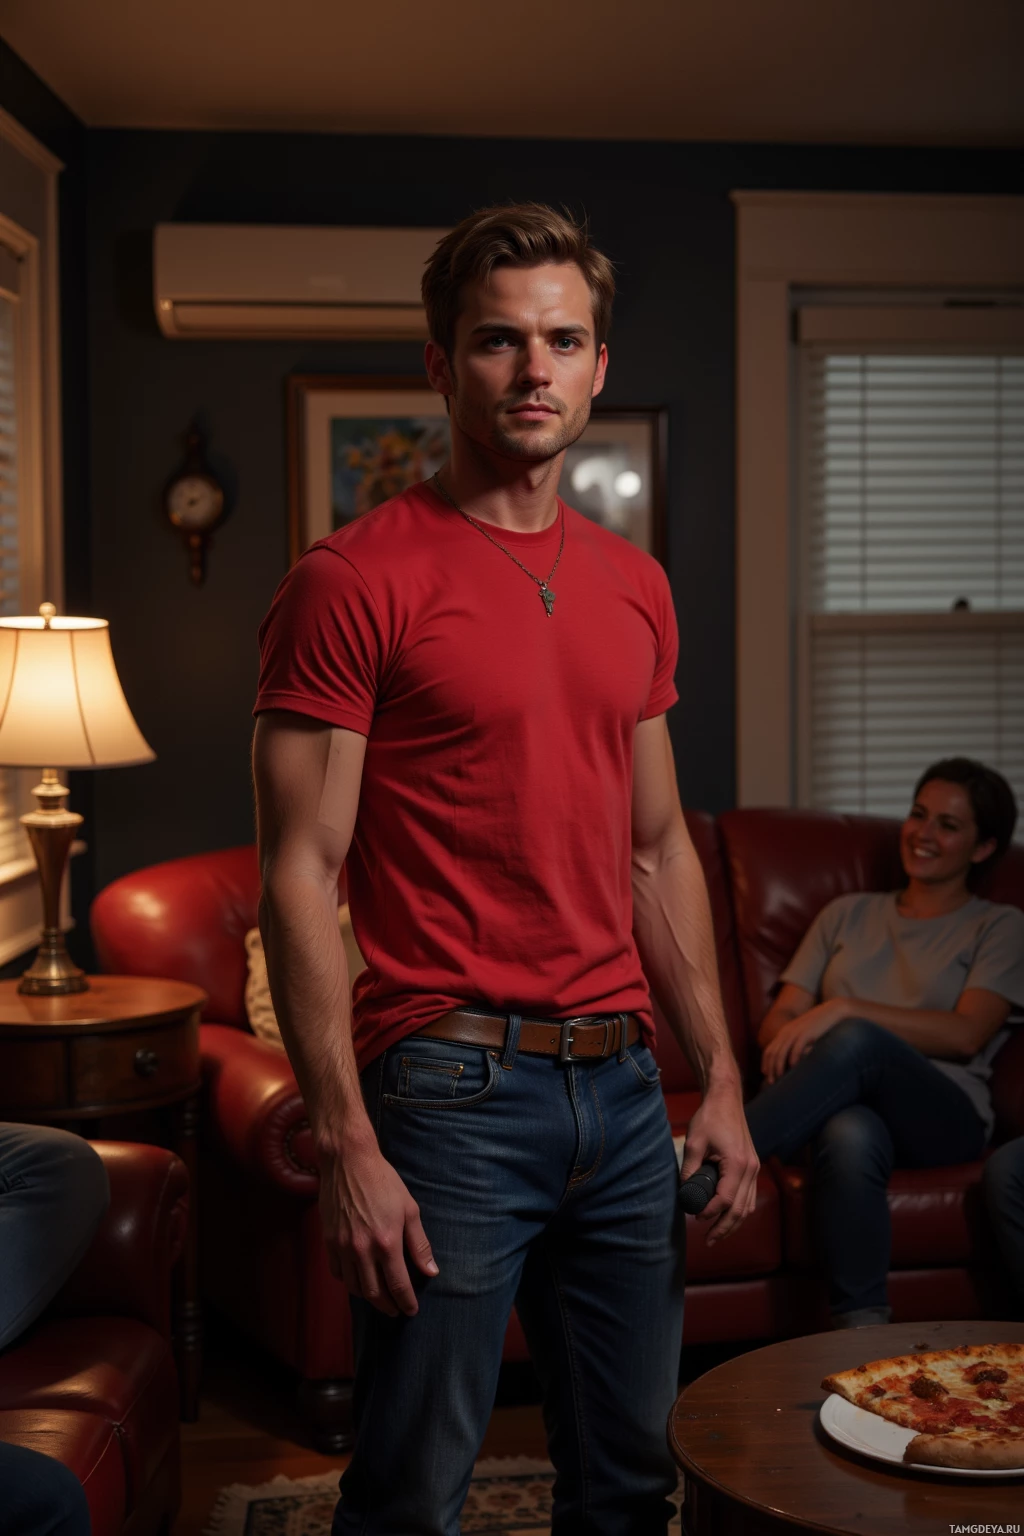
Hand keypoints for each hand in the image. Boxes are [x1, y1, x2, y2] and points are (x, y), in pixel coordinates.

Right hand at [318, 1135, 437, 1316]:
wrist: (348, 1162)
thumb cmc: (383, 1182)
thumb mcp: (409, 1209)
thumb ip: (419, 1244)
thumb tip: (431, 1271)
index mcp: (387, 1243)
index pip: (398, 1285)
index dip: (406, 1302)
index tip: (411, 1310)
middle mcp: (363, 1250)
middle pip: (374, 1293)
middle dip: (387, 1306)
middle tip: (396, 1311)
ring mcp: (343, 1247)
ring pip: (354, 1287)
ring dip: (368, 1298)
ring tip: (379, 1298)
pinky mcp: (329, 1241)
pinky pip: (338, 1273)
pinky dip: (349, 1282)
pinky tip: (358, 1280)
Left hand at [681, 1080, 759, 1244]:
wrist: (726, 1099)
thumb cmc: (709, 1118)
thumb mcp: (694, 1143)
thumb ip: (689, 1170)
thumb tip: (685, 1194)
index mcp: (737, 1163)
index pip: (726, 1199)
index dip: (711, 1213)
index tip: (695, 1218)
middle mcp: (751, 1168)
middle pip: (741, 1209)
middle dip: (724, 1228)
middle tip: (708, 1241)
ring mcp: (754, 1168)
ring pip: (748, 1206)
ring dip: (733, 1223)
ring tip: (716, 1235)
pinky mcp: (752, 1166)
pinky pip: (749, 1196)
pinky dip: (740, 1210)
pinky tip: (727, 1217)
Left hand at [760, 998, 849, 1083]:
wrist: (832, 1011)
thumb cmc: (820, 1025)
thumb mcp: (803, 1033)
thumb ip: (796, 1043)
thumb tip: (792, 1060)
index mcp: (784, 1032)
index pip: (769, 1050)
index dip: (766, 1063)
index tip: (766, 1075)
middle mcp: (787, 1032)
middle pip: (773, 1053)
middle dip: (770, 1068)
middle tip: (771, 1082)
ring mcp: (795, 1032)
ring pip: (781, 1052)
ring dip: (779, 1066)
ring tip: (779, 1078)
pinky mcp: (806, 1033)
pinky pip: (796, 1048)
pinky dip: (793, 1058)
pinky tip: (793, 1067)